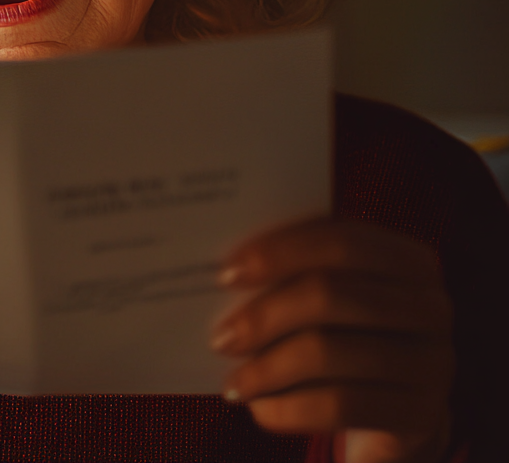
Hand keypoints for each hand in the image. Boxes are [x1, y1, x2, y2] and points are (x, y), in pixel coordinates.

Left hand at [210, 219, 454, 462]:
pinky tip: (260, 410)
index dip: (279, 253)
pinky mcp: (423, 414)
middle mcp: (431, 305)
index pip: (339, 241)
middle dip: (265, 315)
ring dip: (268, 369)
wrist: (392, 406)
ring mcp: (434, 361)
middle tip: (221, 338)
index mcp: (407, 258)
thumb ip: (294, 272)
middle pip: (331, 294)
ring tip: (233, 383)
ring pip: (331, 353)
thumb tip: (228, 271)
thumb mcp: (330, 294)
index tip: (226, 274)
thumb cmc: (344, 332)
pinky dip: (290, 408)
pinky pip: (342, 406)